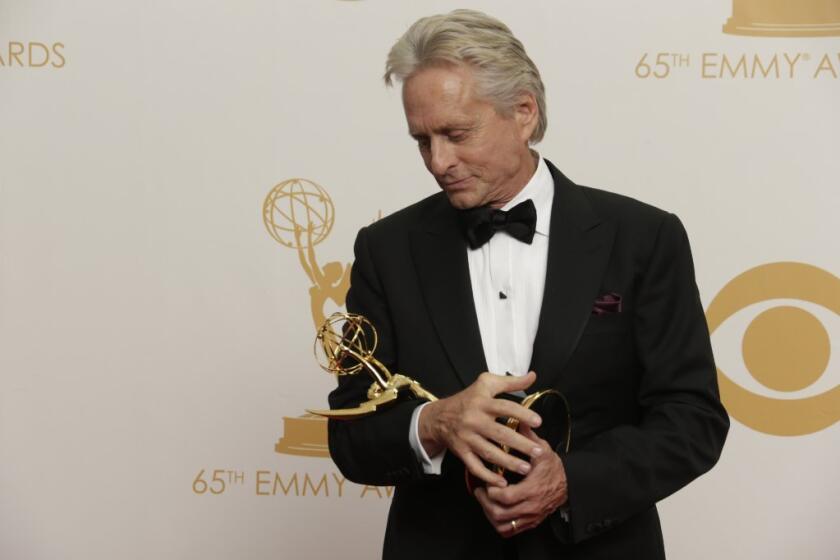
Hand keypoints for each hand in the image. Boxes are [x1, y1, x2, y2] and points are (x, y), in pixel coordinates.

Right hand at [418, 371, 542, 486]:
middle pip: (500, 433)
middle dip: (520, 444)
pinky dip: (487, 476)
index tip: (538, 422)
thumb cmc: (468, 399)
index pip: (504, 407)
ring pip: (489, 452)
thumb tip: (533, 376)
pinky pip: (475, 466)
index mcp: (482, 402)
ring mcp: (467, 438)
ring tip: (526, 468)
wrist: (439, 417)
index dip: (522, 414)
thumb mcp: (485, 384)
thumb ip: (510, 382)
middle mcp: (474, 420)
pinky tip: (502, 482)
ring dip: (508, 462)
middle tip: (538, 452)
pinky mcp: (461, 452)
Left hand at [474, 425, 567, 536]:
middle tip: (480, 491)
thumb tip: (518, 419)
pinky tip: (494, 512)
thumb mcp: (543, 450)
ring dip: (490, 514)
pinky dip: (499, 525)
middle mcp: (530, 507)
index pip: (505, 497)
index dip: (492, 492)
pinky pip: (510, 531)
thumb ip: (528, 436)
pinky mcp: (530, 523)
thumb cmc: (553, 467)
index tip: (487, 482)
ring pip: (503, 525)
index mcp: (532, 489)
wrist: (569, 485)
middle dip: (485, 503)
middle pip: (500, 514)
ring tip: (485, 501)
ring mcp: (530, 517)